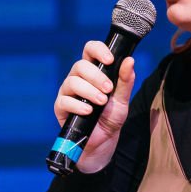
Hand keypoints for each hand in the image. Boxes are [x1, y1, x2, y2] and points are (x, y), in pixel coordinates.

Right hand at [52, 42, 136, 173]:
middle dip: (96, 76)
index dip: (98, 50)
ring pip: (72, 81)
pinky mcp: (61, 107)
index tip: (110, 60)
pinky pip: (65, 100)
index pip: (90, 50)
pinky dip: (78, 105)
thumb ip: (125, 81)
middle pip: (80, 65)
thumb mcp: (122, 99)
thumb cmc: (111, 117)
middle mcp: (78, 78)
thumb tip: (129, 60)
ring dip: (89, 91)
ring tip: (101, 102)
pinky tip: (88, 111)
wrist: (103, 142)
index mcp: (93, 71)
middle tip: (109, 89)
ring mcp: (67, 92)